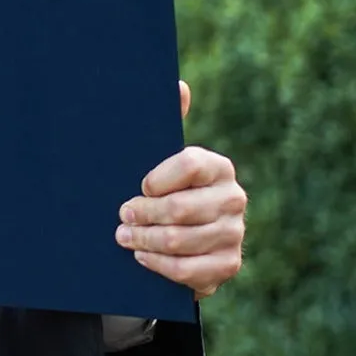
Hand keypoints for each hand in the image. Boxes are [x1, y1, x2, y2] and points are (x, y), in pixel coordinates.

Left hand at [116, 80, 246, 299]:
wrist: (178, 240)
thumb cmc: (162, 192)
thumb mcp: (159, 159)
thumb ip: (167, 123)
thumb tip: (179, 85)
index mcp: (217, 167)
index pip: (189, 164)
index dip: (157, 178)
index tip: (138, 186)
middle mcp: (233, 198)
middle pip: (181, 208)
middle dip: (143, 214)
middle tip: (121, 216)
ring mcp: (234, 233)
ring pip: (180, 240)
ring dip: (144, 240)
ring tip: (124, 237)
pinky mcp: (227, 265)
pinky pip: (188, 270)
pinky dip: (159, 265)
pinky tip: (142, 257)